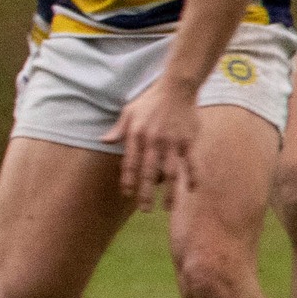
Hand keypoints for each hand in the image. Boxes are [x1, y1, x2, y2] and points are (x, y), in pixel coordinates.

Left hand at [102, 79, 199, 210]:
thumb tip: (103, 141)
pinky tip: (191, 190)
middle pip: (148, 173)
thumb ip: (118, 130)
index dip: (128, 180)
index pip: (130, 163)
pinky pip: (191, 163)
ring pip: (170, 173)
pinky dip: (192, 177)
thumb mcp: (129, 112)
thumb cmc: (150, 100)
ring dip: (169, 192)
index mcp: (137, 135)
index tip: (126, 194)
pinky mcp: (189, 142)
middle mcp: (154, 142)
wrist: (177, 88)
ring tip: (166, 208)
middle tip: (144, 209)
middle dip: (145, 193)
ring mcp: (173, 143)